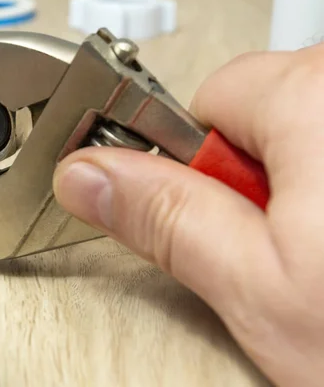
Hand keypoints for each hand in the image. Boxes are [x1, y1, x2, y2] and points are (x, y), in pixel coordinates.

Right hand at [53, 44, 323, 385]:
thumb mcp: (260, 289)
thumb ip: (167, 221)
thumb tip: (86, 177)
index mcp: (313, 98)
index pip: (199, 100)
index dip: (180, 165)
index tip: (182, 203)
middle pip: (252, 115)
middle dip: (239, 182)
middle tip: (268, 249)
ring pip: (300, 135)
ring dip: (293, 191)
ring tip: (319, 257)